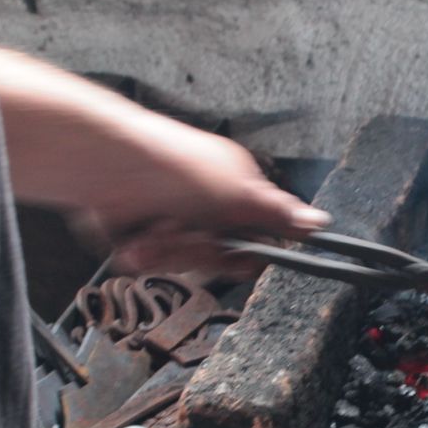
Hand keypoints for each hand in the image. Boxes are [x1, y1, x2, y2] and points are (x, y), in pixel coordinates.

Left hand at [0, 49, 328, 272]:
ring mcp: (168, 216)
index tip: (235, 253)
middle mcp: (202, 201)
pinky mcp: (137, 231)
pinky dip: (141, 251)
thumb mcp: (239, 192)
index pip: (257, 236)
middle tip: (187, 233)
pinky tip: (134, 234)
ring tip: (154, 230)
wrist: (106, 165)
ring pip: (181, 263)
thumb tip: (320, 221)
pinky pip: (149, 262)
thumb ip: (280, 212)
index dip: (245, 252)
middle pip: (217, 256)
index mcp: (233, 185)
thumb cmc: (174, 166)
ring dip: (167, 252)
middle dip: (198, 252)